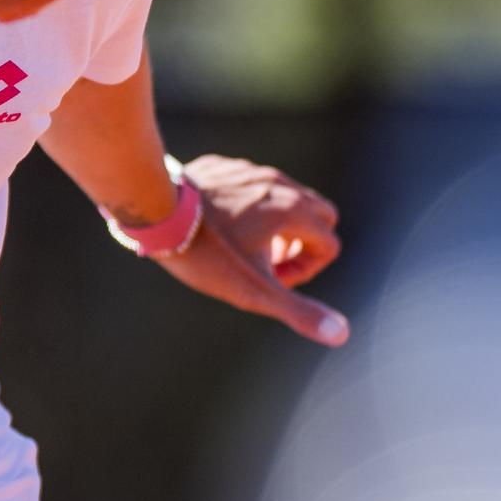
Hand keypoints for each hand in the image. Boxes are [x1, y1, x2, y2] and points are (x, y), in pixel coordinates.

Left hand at [156, 154, 348, 346]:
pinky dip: (251, 208)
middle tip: (269, 263)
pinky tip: (221, 226)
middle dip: (304, 243)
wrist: (158, 211)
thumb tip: (342, 334)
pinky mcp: (229, 166)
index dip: (306, 271)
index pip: (329, 244)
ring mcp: (253, 170)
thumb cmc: (208, 253)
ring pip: (288, 196)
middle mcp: (280, 184)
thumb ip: (300, 312)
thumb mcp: (255, 291)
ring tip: (246, 248)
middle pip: (320, 213)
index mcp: (293, 210)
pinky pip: (255, 186)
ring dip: (280, 226)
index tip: (274, 279)